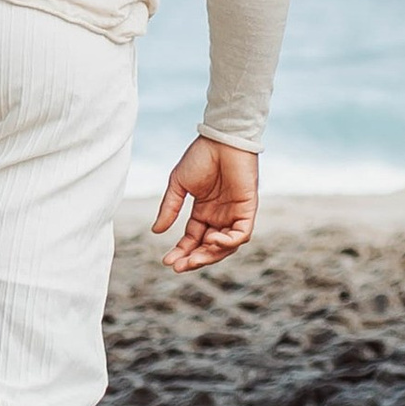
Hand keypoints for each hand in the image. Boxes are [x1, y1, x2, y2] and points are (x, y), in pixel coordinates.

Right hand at [152, 136, 258, 273]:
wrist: (221, 139)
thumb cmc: (200, 157)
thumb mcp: (178, 185)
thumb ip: (169, 208)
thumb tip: (156, 232)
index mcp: (203, 211)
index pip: (192, 239)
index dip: (181, 251)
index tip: (167, 261)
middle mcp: (219, 216)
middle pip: (208, 248)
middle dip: (194, 259)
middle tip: (178, 267)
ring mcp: (234, 214)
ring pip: (225, 246)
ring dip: (210, 255)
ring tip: (193, 259)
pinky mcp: (248, 210)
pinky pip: (241, 234)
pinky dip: (228, 242)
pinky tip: (212, 240)